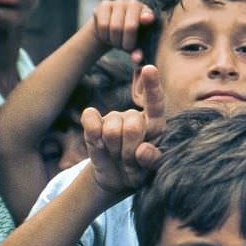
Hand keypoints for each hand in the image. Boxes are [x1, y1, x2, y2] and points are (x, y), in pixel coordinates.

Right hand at [82, 65, 163, 196]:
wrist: (117, 177)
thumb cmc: (139, 169)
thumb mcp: (149, 169)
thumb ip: (152, 160)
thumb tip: (143, 150)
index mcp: (155, 123)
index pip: (156, 103)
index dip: (152, 87)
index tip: (149, 69)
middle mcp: (134, 116)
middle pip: (133, 126)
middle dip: (130, 151)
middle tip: (130, 161)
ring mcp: (113, 117)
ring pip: (111, 130)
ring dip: (115, 151)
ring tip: (119, 156)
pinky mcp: (94, 121)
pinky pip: (90, 119)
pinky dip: (93, 135)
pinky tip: (99, 145)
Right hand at [91, 0, 153, 63]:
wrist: (110, 30)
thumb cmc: (129, 39)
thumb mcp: (136, 47)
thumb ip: (138, 54)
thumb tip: (136, 59)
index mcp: (147, 13)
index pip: (148, 14)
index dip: (147, 17)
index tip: (147, 20)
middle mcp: (134, 4)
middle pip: (130, 27)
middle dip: (126, 43)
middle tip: (123, 48)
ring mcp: (119, 2)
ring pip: (115, 27)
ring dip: (114, 40)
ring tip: (116, 41)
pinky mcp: (104, 4)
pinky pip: (103, 25)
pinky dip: (105, 36)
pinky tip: (107, 35)